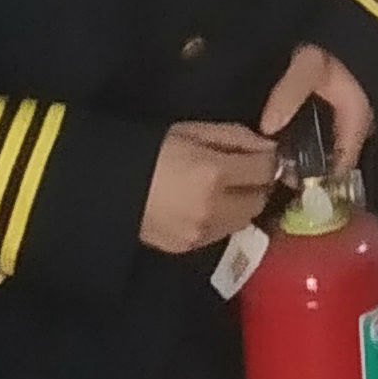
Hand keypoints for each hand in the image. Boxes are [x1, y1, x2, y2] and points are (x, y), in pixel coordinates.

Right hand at [142, 120, 280, 255]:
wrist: (106, 188)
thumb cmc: (148, 150)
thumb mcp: (193, 131)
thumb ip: (235, 137)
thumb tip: (267, 147)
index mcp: (213, 172)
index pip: (266, 169)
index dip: (271, 159)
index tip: (266, 153)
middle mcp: (213, 207)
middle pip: (260, 199)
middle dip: (259, 184)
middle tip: (248, 171)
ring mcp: (201, 232)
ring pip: (244, 220)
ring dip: (244, 203)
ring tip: (228, 188)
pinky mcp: (189, 247)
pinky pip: (222, 233)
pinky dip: (225, 219)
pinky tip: (209, 205)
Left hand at [261, 43, 371, 175]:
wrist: (357, 23)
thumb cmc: (337, 48)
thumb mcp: (310, 68)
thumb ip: (289, 94)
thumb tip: (267, 127)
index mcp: (354, 125)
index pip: (337, 169)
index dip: (314, 182)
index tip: (285, 186)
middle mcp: (352, 130)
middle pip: (327, 163)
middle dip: (300, 171)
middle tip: (267, 176)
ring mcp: (342, 122)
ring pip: (320, 151)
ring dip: (298, 157)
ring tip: (265, 163)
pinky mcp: (331, 113)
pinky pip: (315, 137)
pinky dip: (298, 142)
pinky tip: (276, 142)